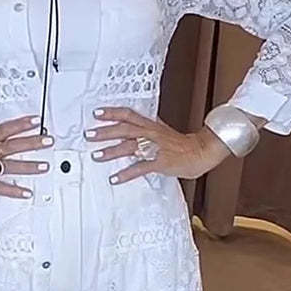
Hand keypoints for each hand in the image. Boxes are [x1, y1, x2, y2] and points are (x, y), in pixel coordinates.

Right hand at [0, 115, 53, 198]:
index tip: (36, 120)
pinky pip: (0, 187)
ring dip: (29, 166)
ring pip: (11, 165)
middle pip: (13, 145)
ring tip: (45, 166)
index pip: (5, 130)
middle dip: (33, 142)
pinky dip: (14, 191)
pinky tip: (26, 193)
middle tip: (49, 140)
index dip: (21, 124)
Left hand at [84, 107, 231, 182]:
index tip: (96, 112)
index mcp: (151, 125)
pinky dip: (126, 173)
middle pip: (124, 129)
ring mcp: (155, 148)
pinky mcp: (160, 162)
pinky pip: (140, 168)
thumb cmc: (181, 144)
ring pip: (129, 147)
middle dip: (105, 132)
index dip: (112, 113)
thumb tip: (132, 127)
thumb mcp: (162, 131)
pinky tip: (114, 178)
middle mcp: (151, 134)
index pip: (129, 115)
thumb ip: (147, 129)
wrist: (201, 151)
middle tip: (89, 134)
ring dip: (111, 151)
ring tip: (96, 156)